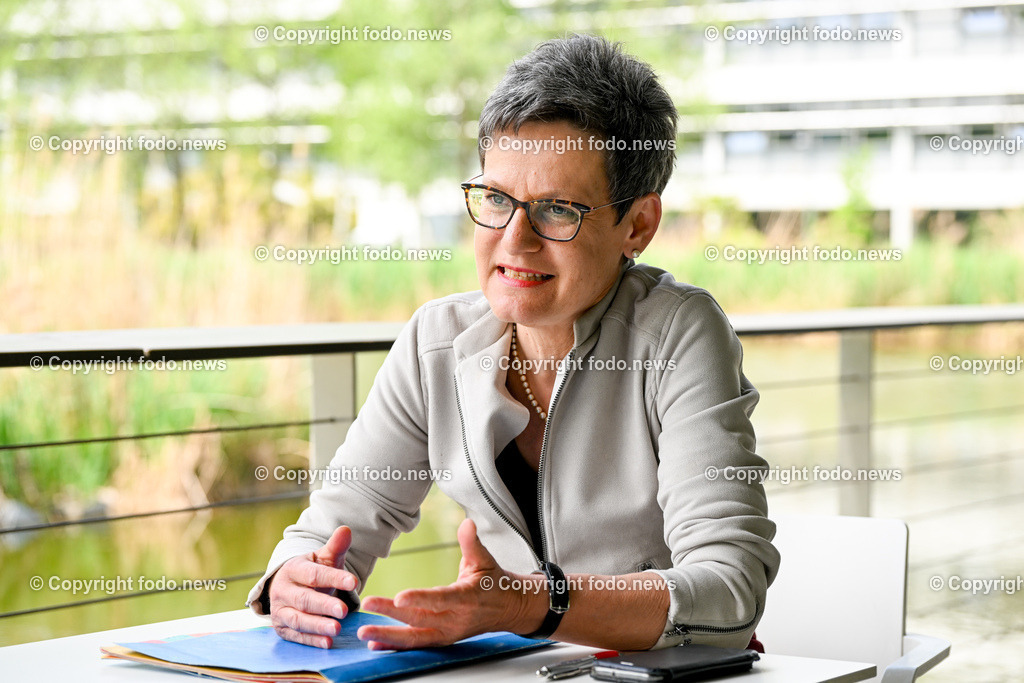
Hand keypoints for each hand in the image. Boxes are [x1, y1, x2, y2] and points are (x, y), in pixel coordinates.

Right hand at [268, 525, 359, 647]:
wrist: (290, 588)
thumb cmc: (312, 572)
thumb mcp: (324, 558)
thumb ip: (336, 547)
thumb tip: (346, 529)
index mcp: (293, 569)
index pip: (313, 574)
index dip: (333, 578)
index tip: (353, 582)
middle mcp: (282, 590)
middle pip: (304, 599)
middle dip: (324, 605)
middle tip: (343, 610)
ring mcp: (280, 611)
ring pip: (298, 619)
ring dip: (317, 625)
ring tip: (336, 629)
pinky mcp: (282, 629)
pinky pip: (296, 636)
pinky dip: (312, 640)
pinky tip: (328, 643)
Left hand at [358, 519, 542, 649]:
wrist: (507, 609)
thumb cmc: (494, 583)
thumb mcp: (485, 559)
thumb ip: (472, 542)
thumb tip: (466, 523)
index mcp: (466, 598)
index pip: (441, 599)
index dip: (420, 599)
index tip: (399, 597)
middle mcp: (455, 620)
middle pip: (420, 619)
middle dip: (391, 614)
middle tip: (368, 605)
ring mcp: (448, 633)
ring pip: (415, 637)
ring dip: (388, 636)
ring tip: (365, 632)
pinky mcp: (442, 639)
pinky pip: (417, 645)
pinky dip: (395, 646)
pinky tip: (376, 645)